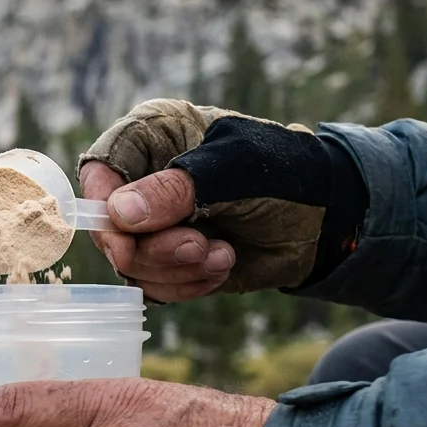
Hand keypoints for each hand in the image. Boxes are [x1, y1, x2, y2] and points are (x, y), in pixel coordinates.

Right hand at [77, 98, 362, 297]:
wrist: (325, 219)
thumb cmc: (284, 173)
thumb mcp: (235, 170)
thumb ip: (176, 188)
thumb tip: (119, 215)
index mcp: (150, 138)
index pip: (100, 170)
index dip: (103, 207)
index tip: (128, 234)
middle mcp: (141, 182)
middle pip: (111, 229)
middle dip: (155, 248)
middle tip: (198, 245)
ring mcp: (152, 227)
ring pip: (131, 266)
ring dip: (177, 270)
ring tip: (222, 254)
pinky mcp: (168, 263)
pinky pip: (154, 288)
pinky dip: (188, 287)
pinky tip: (222, 266)